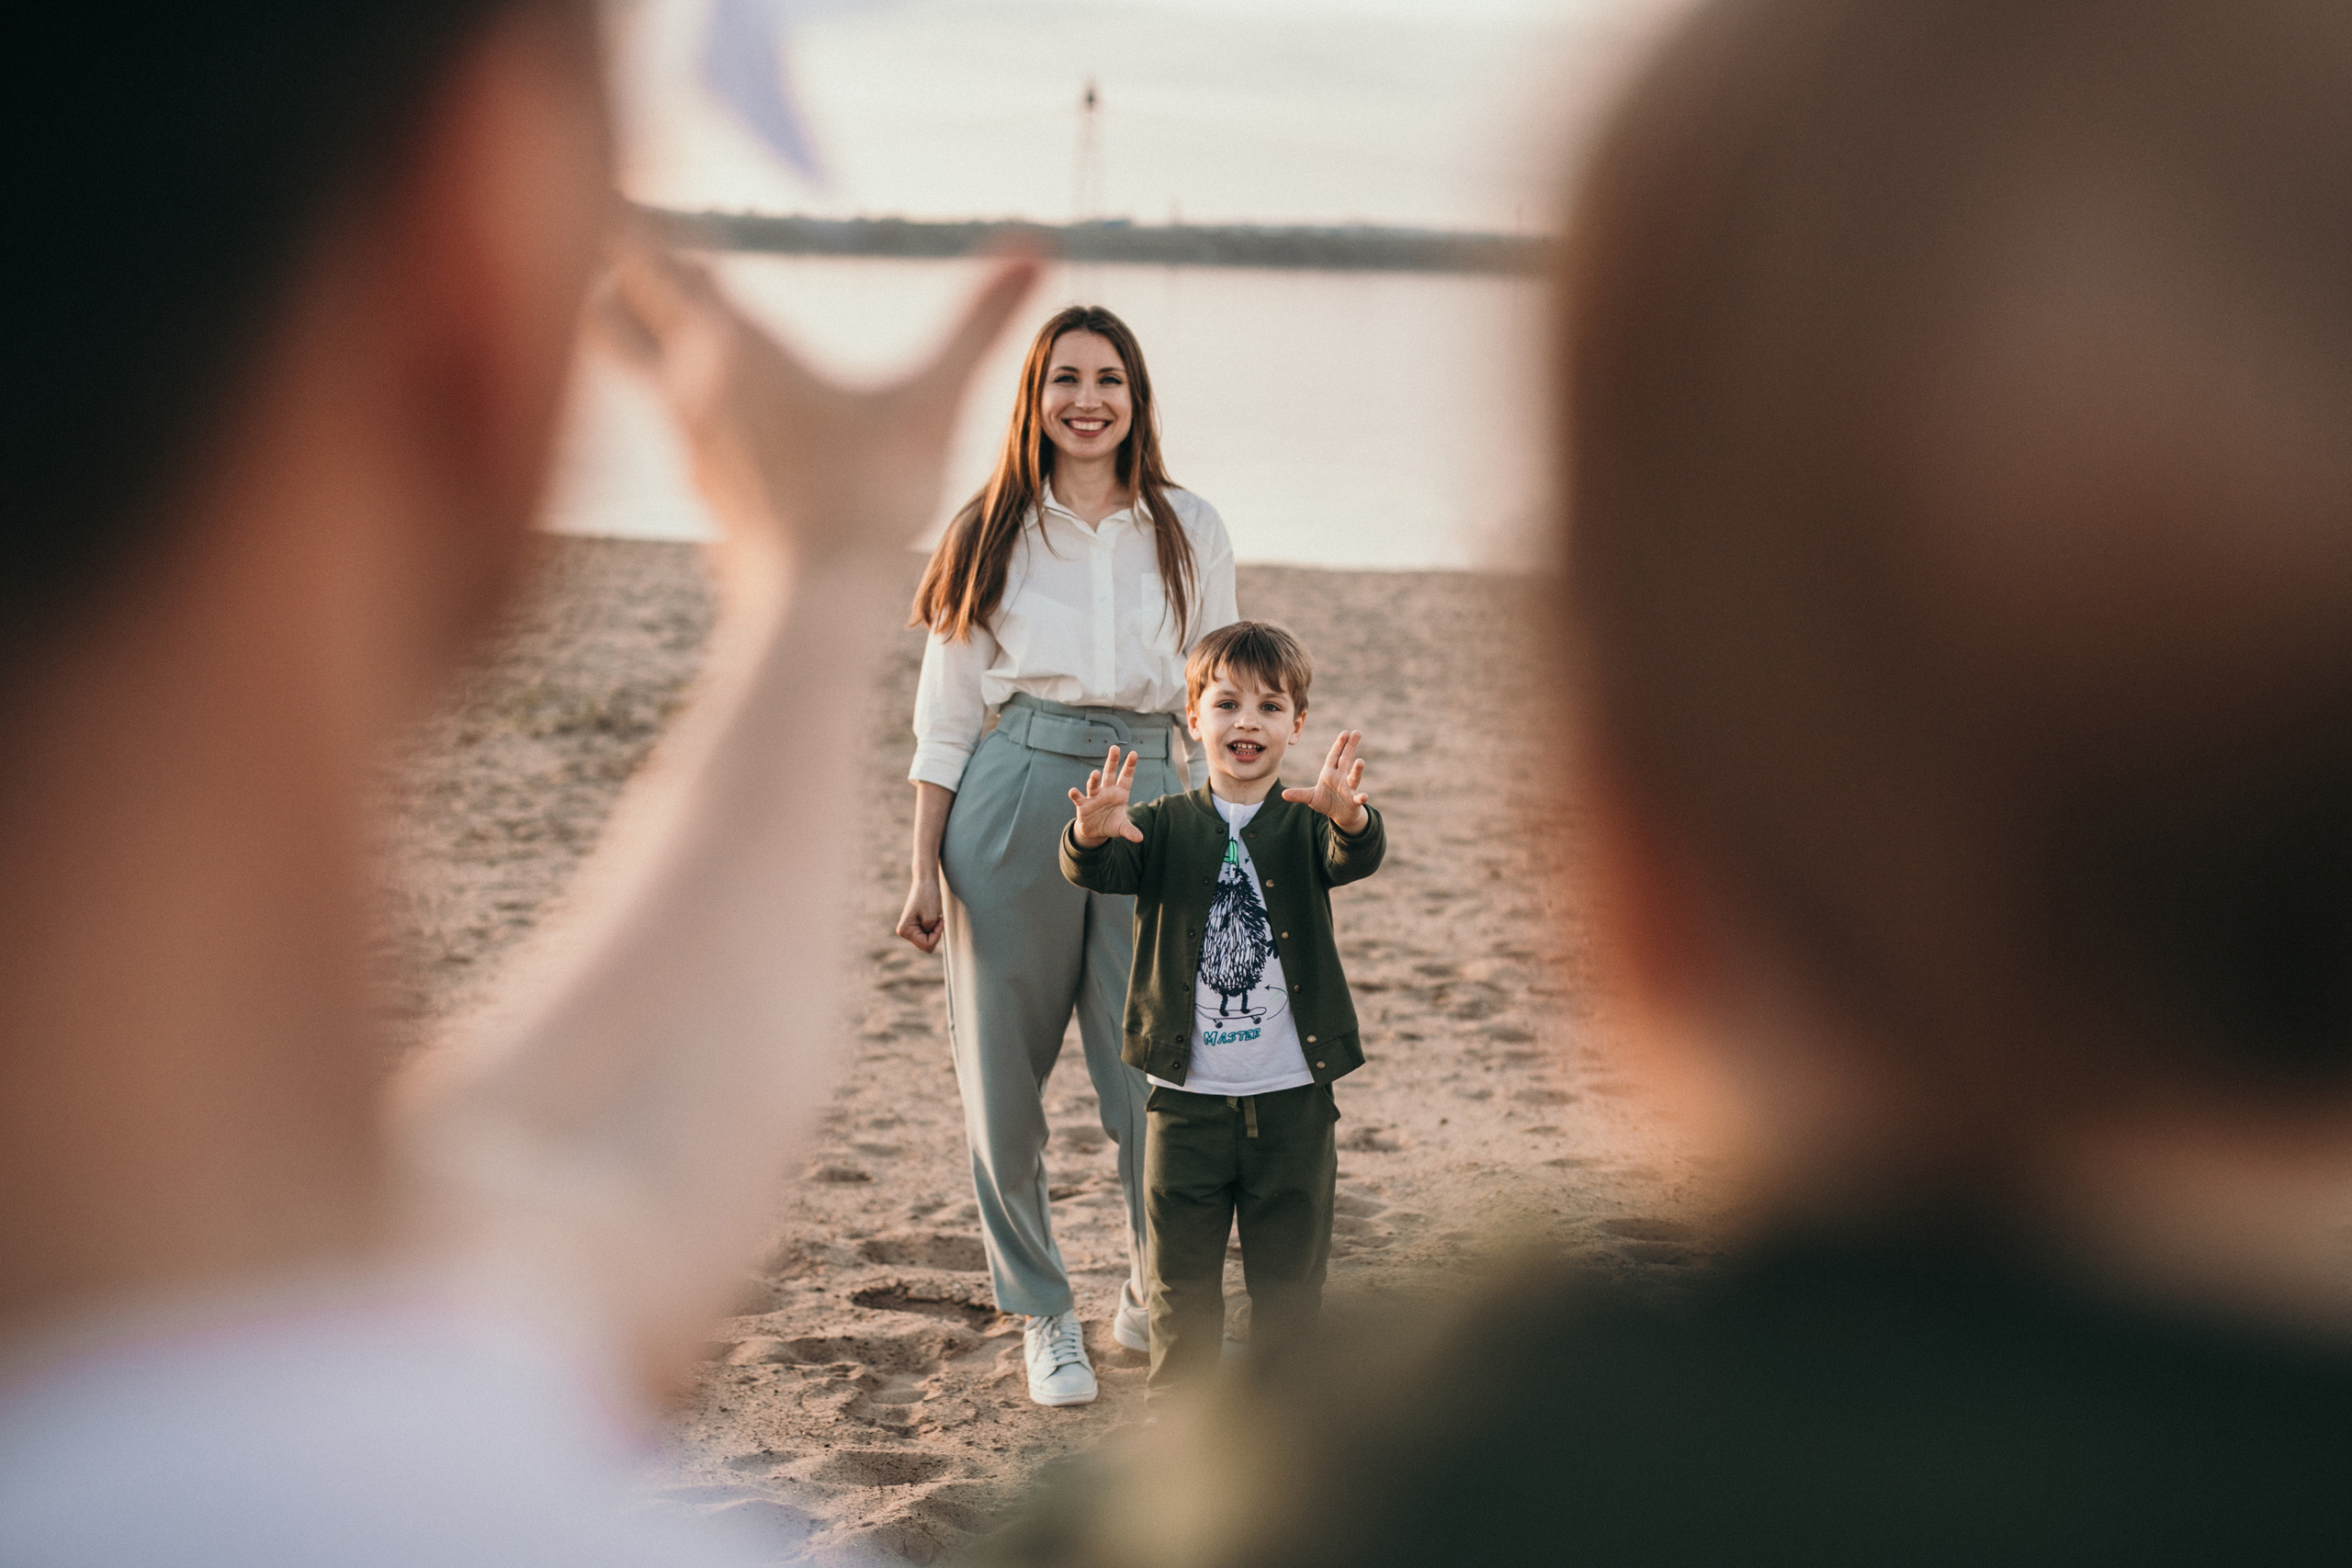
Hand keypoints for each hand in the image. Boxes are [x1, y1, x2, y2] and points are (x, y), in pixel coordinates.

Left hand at [593, 225, 1038, 598]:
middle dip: (617, 270)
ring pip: (628, 364)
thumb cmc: (871, 501)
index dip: (642, 221)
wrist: (814, 608)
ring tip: (689, 314)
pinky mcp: (697, 484)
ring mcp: (684, 441)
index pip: (645, 252)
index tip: (662, 202)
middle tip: (651, 248)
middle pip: (604, 304)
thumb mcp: (932, 402)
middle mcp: (687, 386)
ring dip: (646, 328)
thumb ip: (978, 320)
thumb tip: (1038, 242)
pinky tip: (733, 408)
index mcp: (729, 345)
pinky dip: (685, 394)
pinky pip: (671, 419)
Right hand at [896, 877, 943, 953]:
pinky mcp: (914, 926)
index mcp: (904, 930)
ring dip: (934, 929)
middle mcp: (904, 932)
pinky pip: (928, 934)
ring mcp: (909, 929)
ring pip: (928, 940)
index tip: (938, 919)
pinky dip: (934, 927)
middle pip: (927, 945)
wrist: (926, 881)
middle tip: (936, 917)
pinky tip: (932, 916)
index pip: (927, 945)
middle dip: (935, 933)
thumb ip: (930, 935)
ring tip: (933, 915)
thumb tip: (928, 943)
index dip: (936, 934)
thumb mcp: (932, 918)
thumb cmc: (929, 896)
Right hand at [1069, 746, 1145, 846]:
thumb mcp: (1122, 828)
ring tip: (1094, 774)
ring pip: (1094, 784)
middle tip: (1115, 748)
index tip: (1134, 753)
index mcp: (1120, 793)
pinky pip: (1079, 798)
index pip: (1126, 777)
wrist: (1096, 831)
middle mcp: (1107, 791)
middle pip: (1109, 774)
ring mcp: (1095, 797)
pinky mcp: (1083, 805)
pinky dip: (1075, 794)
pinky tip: (1072, 791)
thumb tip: (1140, 839)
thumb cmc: (1111, 823)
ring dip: (1093, 780)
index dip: (1130, 766)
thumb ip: (1130, 831)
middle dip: (1112, 761)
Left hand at [1282, 730, 1369, 832]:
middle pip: (1346, 760)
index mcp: (1329, 773)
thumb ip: (1299, 794)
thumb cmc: (1326, 802)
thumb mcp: (1310, 797)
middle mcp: (1341, 778)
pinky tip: (1364, 796)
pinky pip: (1358, 798)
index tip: (1345, 733)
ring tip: (1360, 762)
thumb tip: (1283, 794)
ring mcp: (1349, 788)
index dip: (1338, 745)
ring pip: (1353, 777)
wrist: (1340, 815)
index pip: (1334, 756)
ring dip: (1357, 770)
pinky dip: (1361, 797)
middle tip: (1357, 732)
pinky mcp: (1354, 801)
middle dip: (1351, 747)